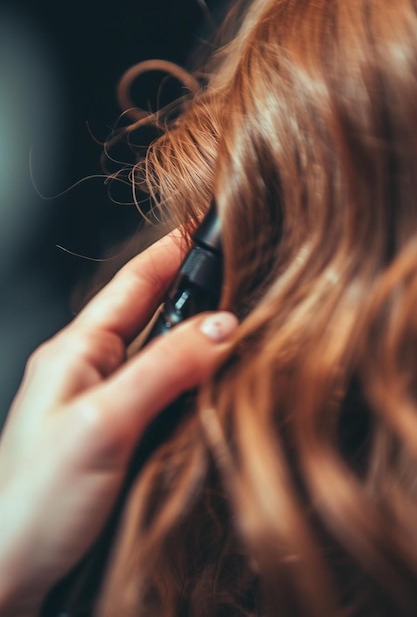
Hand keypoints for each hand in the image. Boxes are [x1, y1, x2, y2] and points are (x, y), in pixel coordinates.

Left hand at [0, 231, 236, 616]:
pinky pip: (165, 396)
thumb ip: (163, 370)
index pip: (132, 285)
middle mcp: (92, 371)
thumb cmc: (32, 502)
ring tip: (239, 329)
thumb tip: (219, 329)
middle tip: (240, 281)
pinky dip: (194, 385)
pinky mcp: (121, 437)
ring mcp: (107, 404)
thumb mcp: (103, 424)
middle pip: (152, 317)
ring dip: (198, 343)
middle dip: (194, 296)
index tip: (205, 229)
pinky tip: (216, 389)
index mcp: (76, 352)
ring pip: (163, 358)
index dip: (168, 254)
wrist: (12, 573)